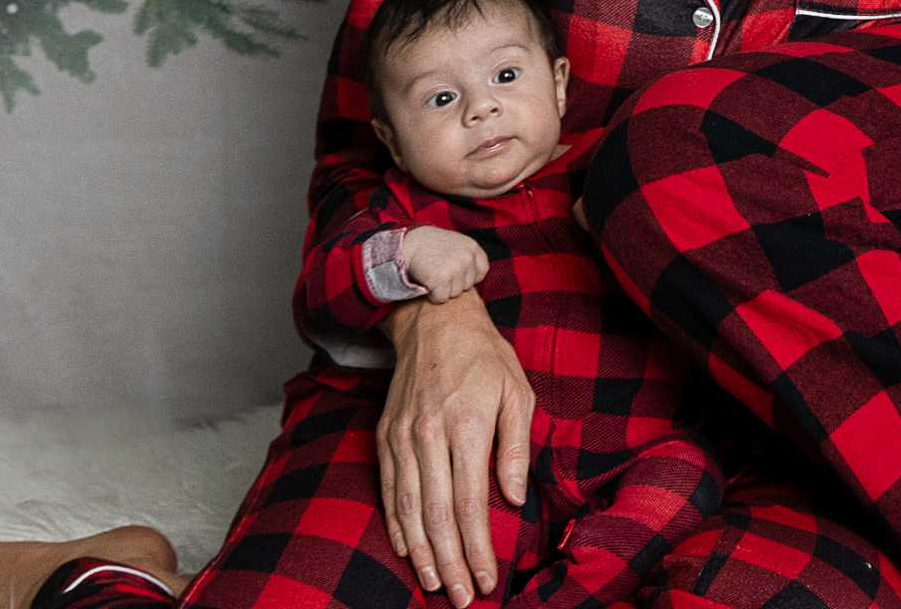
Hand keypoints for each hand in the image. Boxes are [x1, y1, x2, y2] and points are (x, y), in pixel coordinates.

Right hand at [377, 289, 534, 605]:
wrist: (433, 319)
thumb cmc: (484, 356)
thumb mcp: (516, 391)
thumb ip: (515, 445)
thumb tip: (512, 497)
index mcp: (466, 425)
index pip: (471, 502)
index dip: (478, 546)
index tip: (489, 577)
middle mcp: (428, 435)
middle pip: (438, 515)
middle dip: (451, 563)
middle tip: (463, 599)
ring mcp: (401, 437)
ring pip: (409, 509)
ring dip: (421, 553)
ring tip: (436, 584)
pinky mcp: (384, 436)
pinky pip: (389, 489)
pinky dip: (396, 524)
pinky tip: (407, 550)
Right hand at [398, 226, 489, 300]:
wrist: (406, 245)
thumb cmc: (429, 246)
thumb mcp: (454, 244)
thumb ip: (467, 257)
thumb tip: (476, 279)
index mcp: (472, 247)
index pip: (482, 272)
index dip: (467, 276)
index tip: (454, 273)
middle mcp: (467, 258)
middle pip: (467, 286)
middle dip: (453, 283)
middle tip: (438, 270)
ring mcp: (455, 268)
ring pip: (455, 294)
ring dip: (442, 289)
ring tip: (432, 273)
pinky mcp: (442, 280)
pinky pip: (441, 298)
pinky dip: (432, 295)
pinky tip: (426, 281)